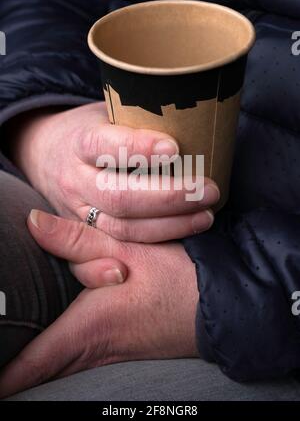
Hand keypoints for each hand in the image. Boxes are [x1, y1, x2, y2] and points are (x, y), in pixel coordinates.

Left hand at [0, 210, 198, 396]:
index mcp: (90, 327)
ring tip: (16, 362)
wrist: (222, 303)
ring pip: (63, 365)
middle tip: (0, 372)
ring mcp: (114, 353)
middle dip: (18, 374)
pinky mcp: (128, 347)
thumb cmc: (177, 278)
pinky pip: (84, 358)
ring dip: (39, 366)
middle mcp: (97, 348)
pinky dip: (64, 356)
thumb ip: (76, 241)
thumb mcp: (127, 250)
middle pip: (44, 372)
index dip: (7, 376)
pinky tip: (64, 342)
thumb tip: (34, 223)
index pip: (34, 363)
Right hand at [9, 102, 219, 242]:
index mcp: (79, 142)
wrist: (45, 157)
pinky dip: (156, 240)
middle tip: (208, 190)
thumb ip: (135, 118)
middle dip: (169, 197)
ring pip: (123, 226)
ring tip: (206, 215)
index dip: (138, 148)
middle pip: (119, 196)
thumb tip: (191, 116)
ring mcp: (78, 211)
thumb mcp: (104, 112)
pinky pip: (121, 243)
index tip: (174, 148)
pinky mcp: (87, 232)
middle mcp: (75, 179)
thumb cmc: (88, 131)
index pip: (104, 146)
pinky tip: (185, 230)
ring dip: (170, 225)